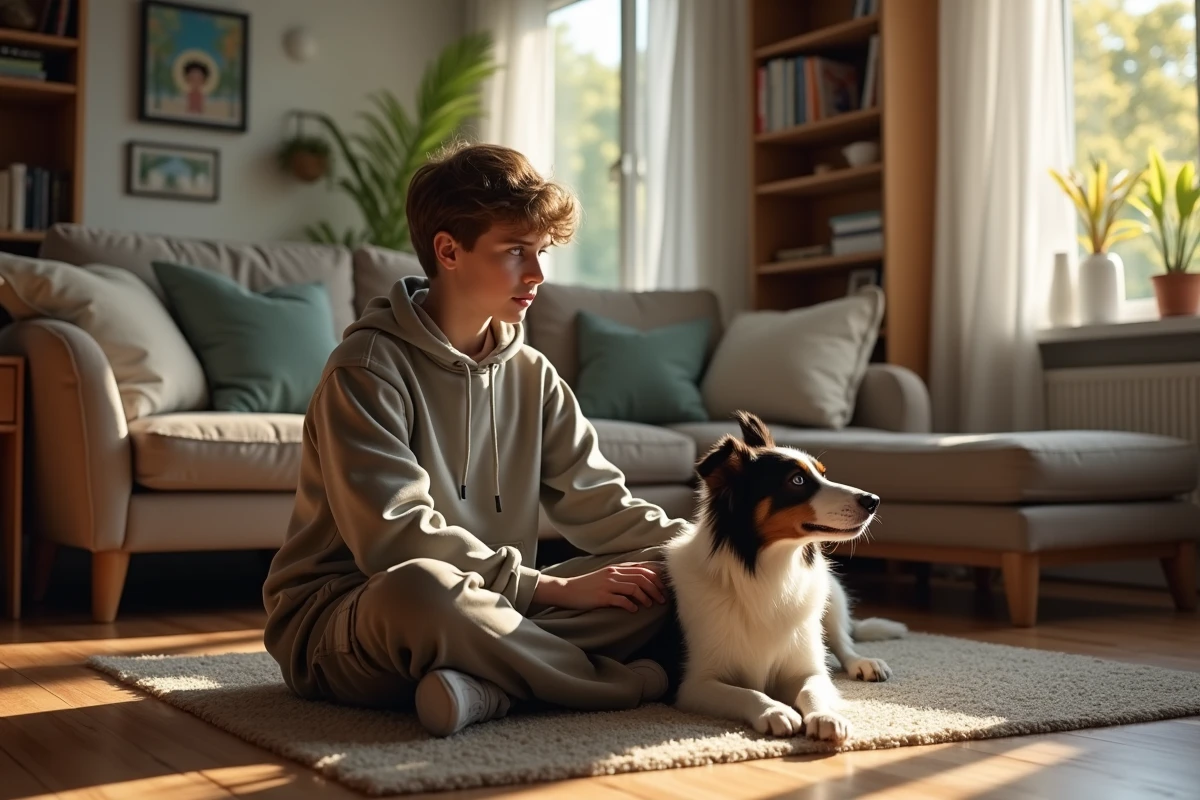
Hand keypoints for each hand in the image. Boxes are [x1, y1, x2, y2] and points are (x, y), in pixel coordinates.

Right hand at [534, 561, 667, 611]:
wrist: (567, 590)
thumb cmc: (588, 585)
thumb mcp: (606, 576)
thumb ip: (622, 576)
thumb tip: (641, 582)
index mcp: (616, 568)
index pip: (642, 568)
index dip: (656, 578)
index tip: (663, 589)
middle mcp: (613, 573)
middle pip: (642, 577)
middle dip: (655, 588)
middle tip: (662, 600)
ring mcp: (608, 584)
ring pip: (634, 587)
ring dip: (646, 597)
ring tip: (649, 605)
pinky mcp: (602, 596)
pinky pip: (621, 600)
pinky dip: (631, 605)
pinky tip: (634, 610)